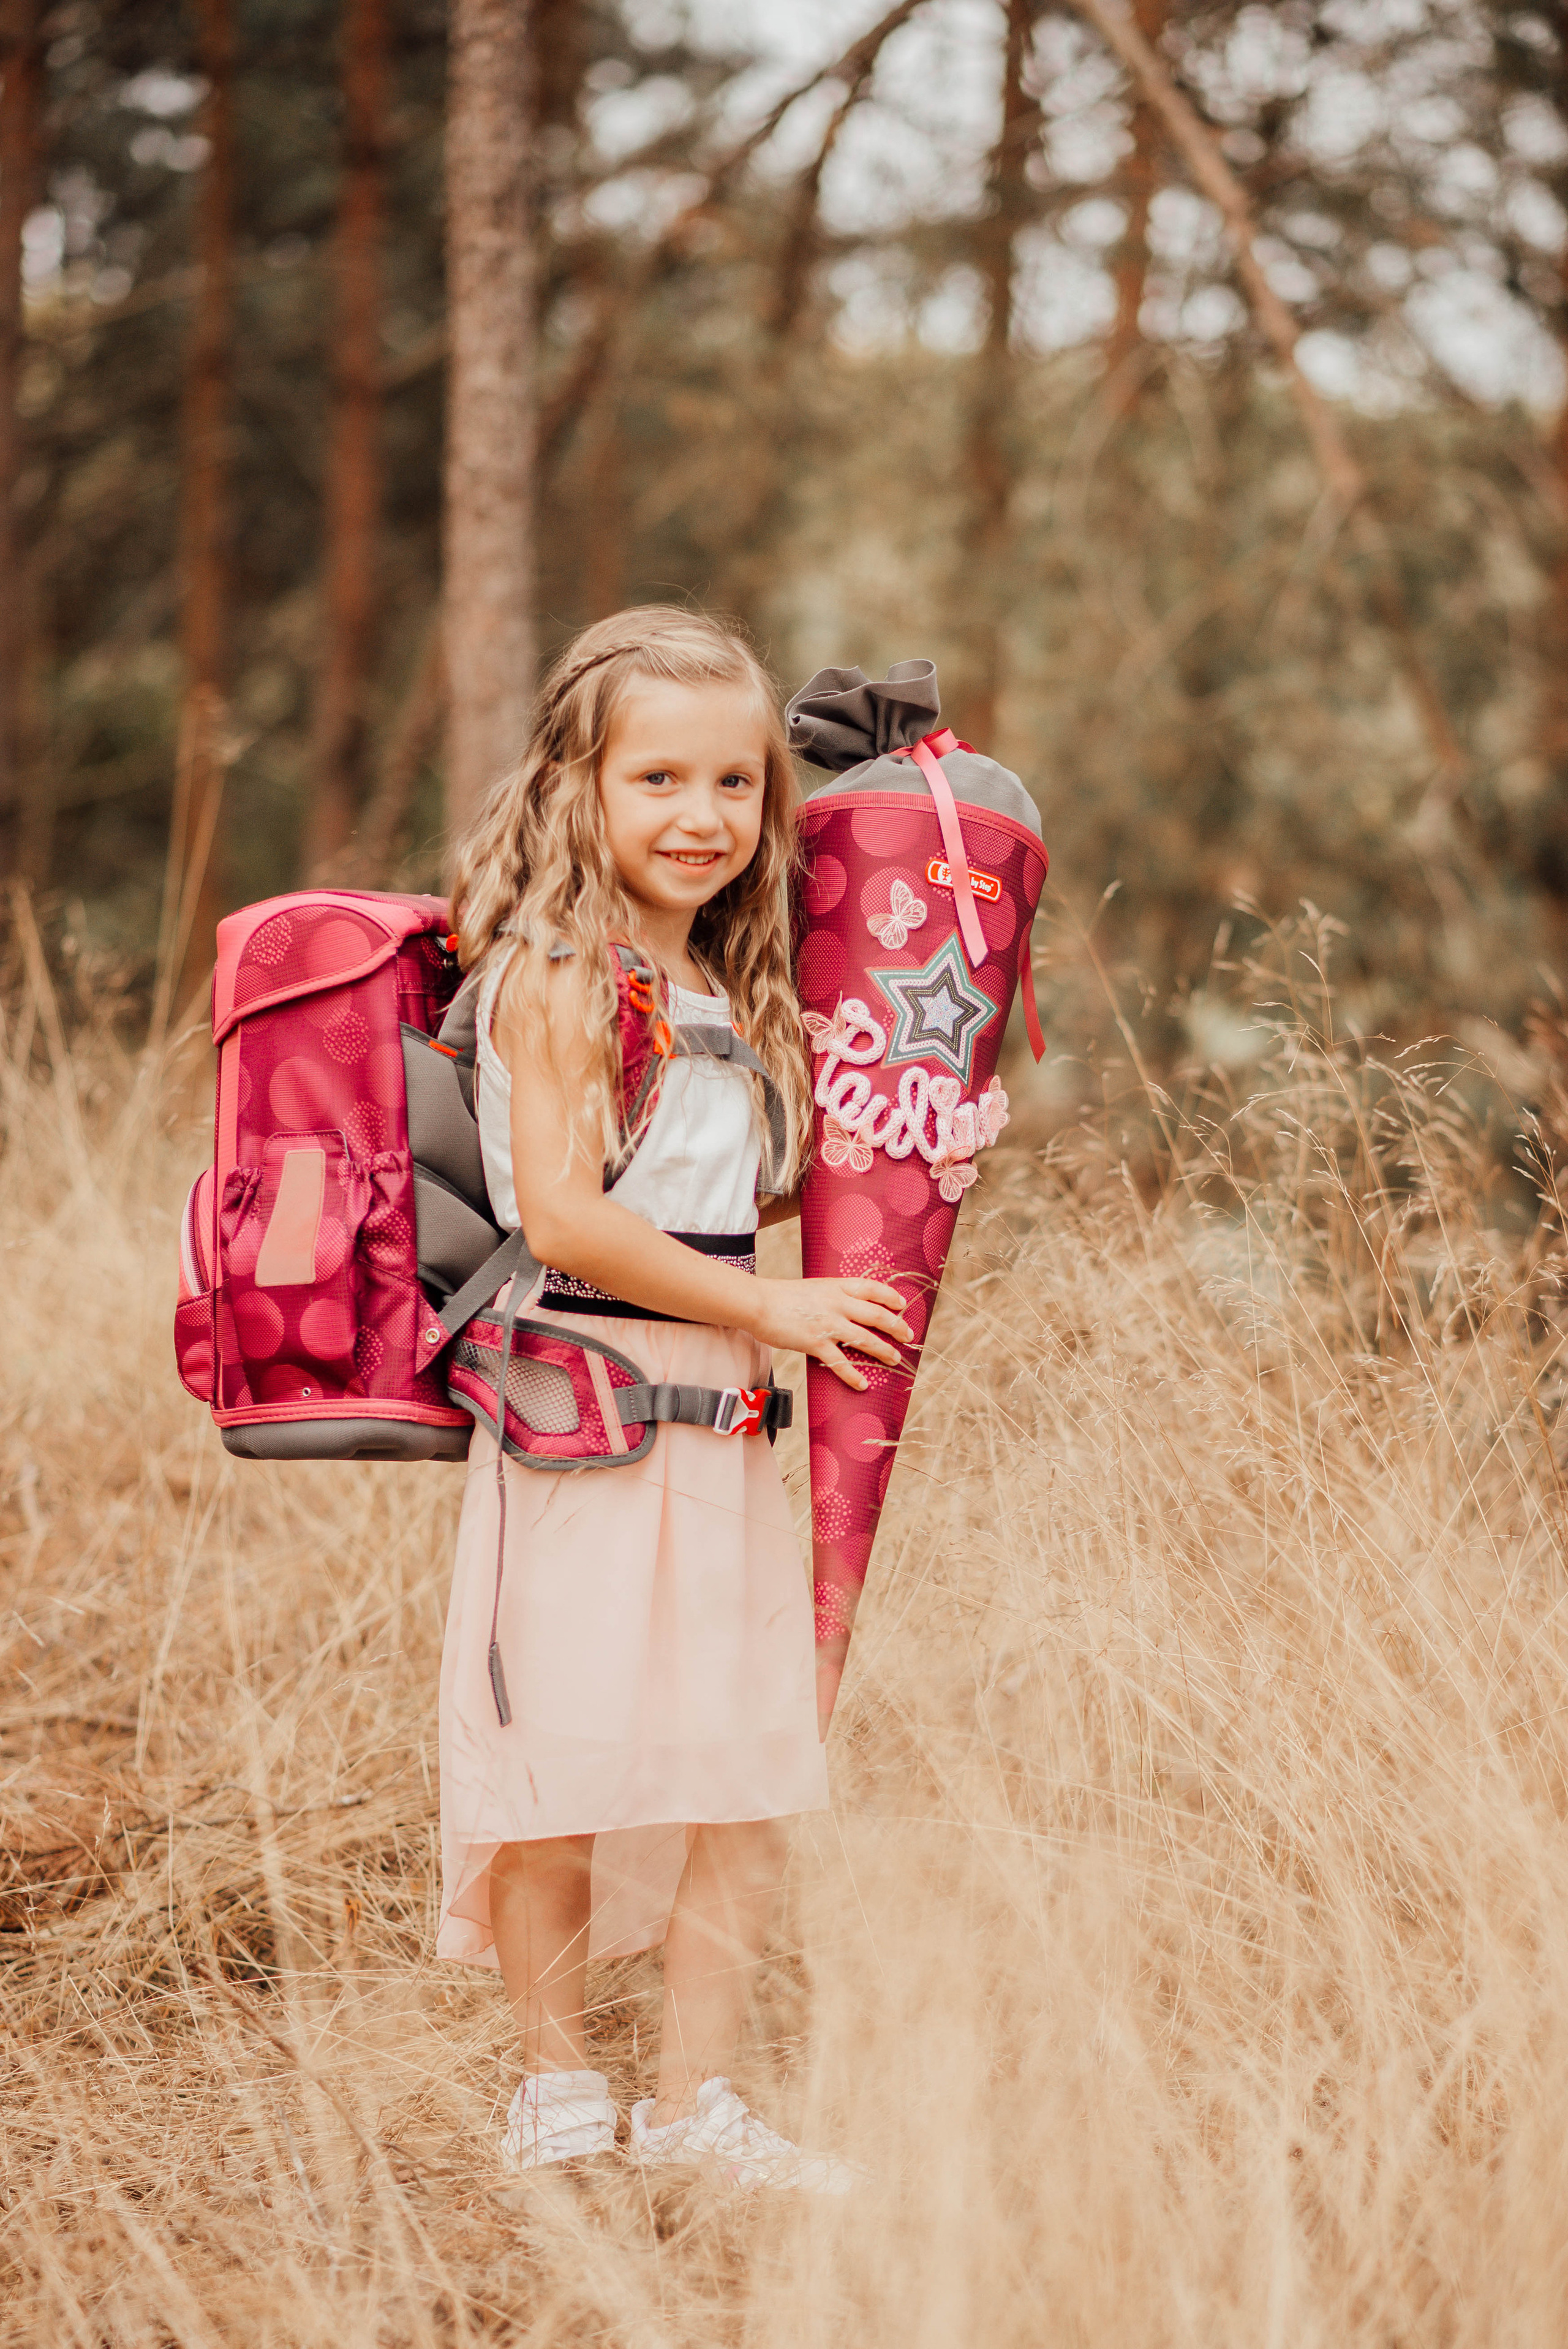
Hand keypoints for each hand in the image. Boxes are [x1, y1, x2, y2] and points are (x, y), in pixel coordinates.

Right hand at [748, 1276, 912, 1390]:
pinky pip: (840, 1362)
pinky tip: (862, 1384)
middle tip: (908, 1336)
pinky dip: (853, 1374)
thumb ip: (832, 1295)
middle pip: (876, 1314)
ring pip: (864, 1338)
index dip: (890, 1296)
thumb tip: (848, 1306)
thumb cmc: (783, 1296)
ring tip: (895, 1359)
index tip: (902, 1304)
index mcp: (836, 1286)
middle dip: (896, 1326)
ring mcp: (827, 1323)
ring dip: (883, 1350)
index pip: (871, 1288)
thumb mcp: (814, 1288)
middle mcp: (836, 1303)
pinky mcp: (814, 1342)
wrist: (758, 1303)